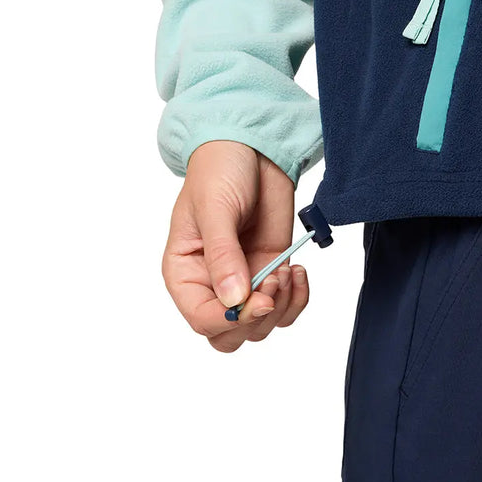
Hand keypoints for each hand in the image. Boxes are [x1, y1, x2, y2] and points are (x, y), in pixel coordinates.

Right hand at [162, 140, 309, 351]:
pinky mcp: (271, 269)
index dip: (230, 319)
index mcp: (184, 271)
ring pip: (260, 326)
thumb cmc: (219, 170)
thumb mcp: (215, 209)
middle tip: (273, 283)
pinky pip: (285, 306)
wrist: (252, 146)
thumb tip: (233, 301)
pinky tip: (297, 270)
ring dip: (280, 306)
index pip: (201, 319)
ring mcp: (245, 279)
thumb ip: (223, 256)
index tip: (257, 299)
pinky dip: (296, 298)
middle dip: (256, 319)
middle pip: (230, 334)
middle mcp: (212, 282)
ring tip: (285, 271)